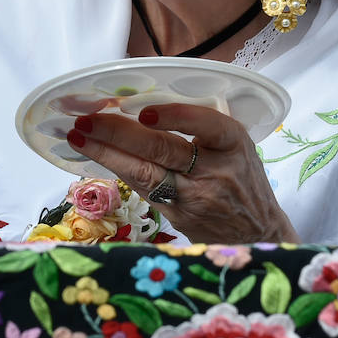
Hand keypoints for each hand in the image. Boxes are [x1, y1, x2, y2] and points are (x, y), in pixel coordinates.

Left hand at [64, 103, 297, 244]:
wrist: (258, 233)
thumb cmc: (242, 179)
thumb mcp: (234, 147)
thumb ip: (201, 127)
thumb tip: (144, 104)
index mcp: (232, 143)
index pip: (206, 124)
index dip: (175, 117)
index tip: (145, 113)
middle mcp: (215, 170)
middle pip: (163, 150)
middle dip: (118, 133)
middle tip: (85, 120)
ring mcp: (195, 197)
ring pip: (145, 174)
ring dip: (107, 154)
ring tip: (78, 137)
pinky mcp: (179, 217)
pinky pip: (143, 190)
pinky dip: (118, 171)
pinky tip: (96, 157)